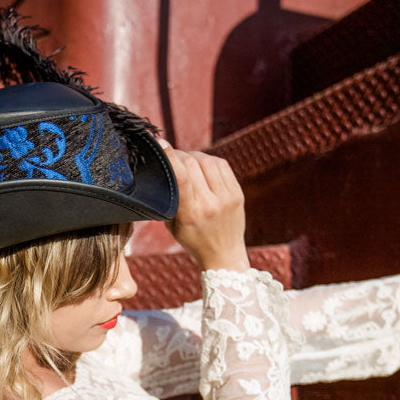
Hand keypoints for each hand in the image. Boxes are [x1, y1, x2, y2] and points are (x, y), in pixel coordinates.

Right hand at [159, 140, 249, 270]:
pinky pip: (222, 165)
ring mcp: (227, 197)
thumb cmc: (193, 241)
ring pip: (208, 160)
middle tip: (173, 157)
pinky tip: (202, 165)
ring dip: (194, 155)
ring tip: (187, 160)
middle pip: (193, 164)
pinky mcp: (238, 193)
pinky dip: (209, 160)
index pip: (181, 176)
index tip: (161, 144)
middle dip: (180, 155)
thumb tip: (163, 169)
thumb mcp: (173, 225)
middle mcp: (211, 204)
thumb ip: (168, 199)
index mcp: (191, 213)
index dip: (170, 156)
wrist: (224, 256)